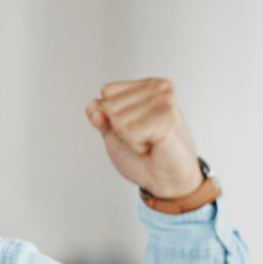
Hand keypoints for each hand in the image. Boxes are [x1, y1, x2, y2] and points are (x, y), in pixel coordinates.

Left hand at [85, 77, 202, 197]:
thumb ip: (98, 115)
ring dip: (130, 138)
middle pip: (110, 106)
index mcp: (148, 85)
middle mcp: (159, 88)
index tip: (133, 126)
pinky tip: (154, 144)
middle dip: (120, 128)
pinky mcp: (168, 118)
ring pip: (118, 120)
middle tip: (143, 136)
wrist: (165, 179)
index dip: (110, 116)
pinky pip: (130, 132)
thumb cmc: (143, 154)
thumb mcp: (112, 130)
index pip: (107, 92)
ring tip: (150, 140)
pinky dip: (136, 145)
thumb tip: (96, 112)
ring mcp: (165, 102)